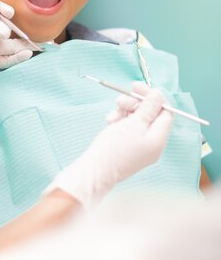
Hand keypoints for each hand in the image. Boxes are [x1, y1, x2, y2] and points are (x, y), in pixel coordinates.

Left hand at [0, 0, 32, 120]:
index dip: (2, 11)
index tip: (8, 15)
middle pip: (3, 26)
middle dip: (9, 28)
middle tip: (5, 35)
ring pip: (8, 43)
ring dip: (22, 43)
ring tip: (37, 43)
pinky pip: (6, 59)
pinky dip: (18, 57)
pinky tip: (28, 54)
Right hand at [45, 83, 172, 209]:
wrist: (95, 172)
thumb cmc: (113, 149)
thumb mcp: (132, 123)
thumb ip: (148, 108)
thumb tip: (159, 95)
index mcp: (159, 138)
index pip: (164, 112)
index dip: (152, 98)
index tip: (136, 87)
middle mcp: (153, 143)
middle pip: (150, 114)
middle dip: (134, 104)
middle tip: (120, 100)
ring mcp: (141, 146)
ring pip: (137, 119)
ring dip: (124, 112)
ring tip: (112, 116)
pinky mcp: (128, 147)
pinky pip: (128, 128)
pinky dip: (120, 122)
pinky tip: (110, 122)